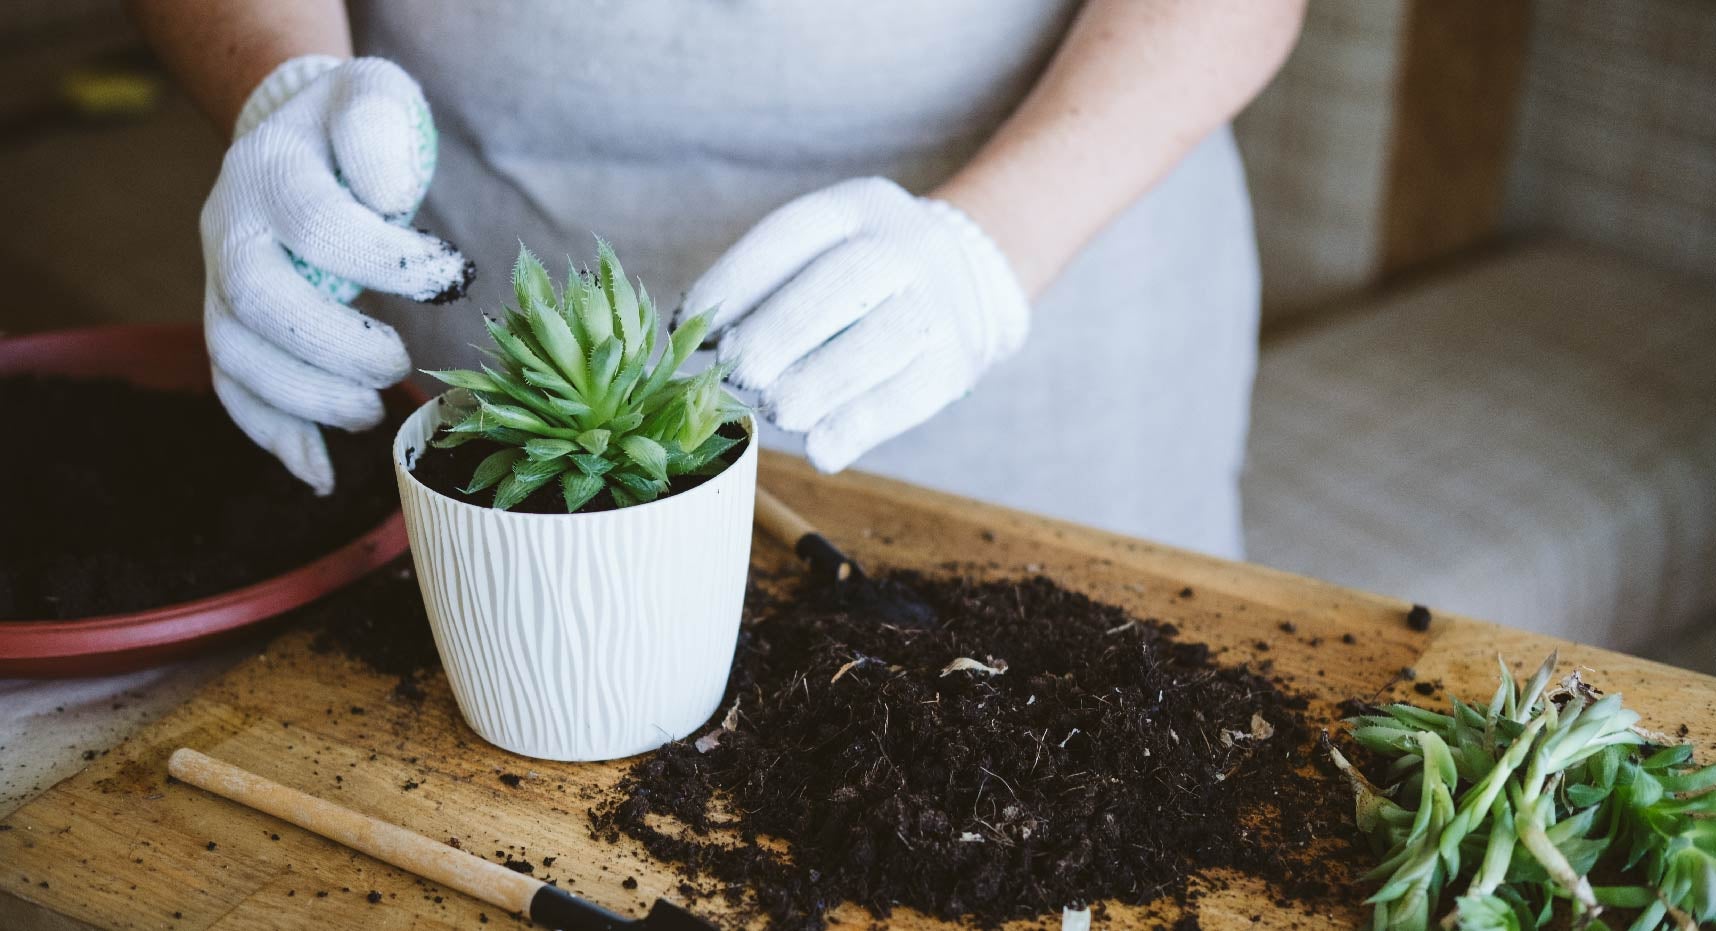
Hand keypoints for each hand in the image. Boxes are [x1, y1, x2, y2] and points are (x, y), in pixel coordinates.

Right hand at [201, 56, 472, 493]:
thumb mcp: (374, 96)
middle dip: (334, 346)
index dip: (384, 259)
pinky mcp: (231, 325)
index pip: (317, 222)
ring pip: (236, 354)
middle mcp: (232, 227)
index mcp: (272, 171)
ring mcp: (219, 281)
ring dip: (306, 398)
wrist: (291, 140)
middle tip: (398, 362)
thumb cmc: (351, 128)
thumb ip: (381, 126)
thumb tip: (387, 194)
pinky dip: (275, 436)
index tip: (445, 275)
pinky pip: (233, 389)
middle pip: (259, 300)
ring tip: (370, 412)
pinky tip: (321, 470)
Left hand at [681, 177, 1029, 472]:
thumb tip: (690, 335)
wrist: (972, 283)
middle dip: (776, 334)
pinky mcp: (958, 361)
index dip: (733, 283)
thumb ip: (766, 287)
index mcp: (857, 206)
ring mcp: (938, 302)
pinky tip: (821, 450)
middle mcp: (904, 245)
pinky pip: (908, 396)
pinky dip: (858, 427)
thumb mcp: (823, 251)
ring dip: (816, 385)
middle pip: (839, 283)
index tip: (691, 328)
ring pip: (879, 341)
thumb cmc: (864, 278)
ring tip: (778, 412)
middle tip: (739, 375)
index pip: (789, 234)